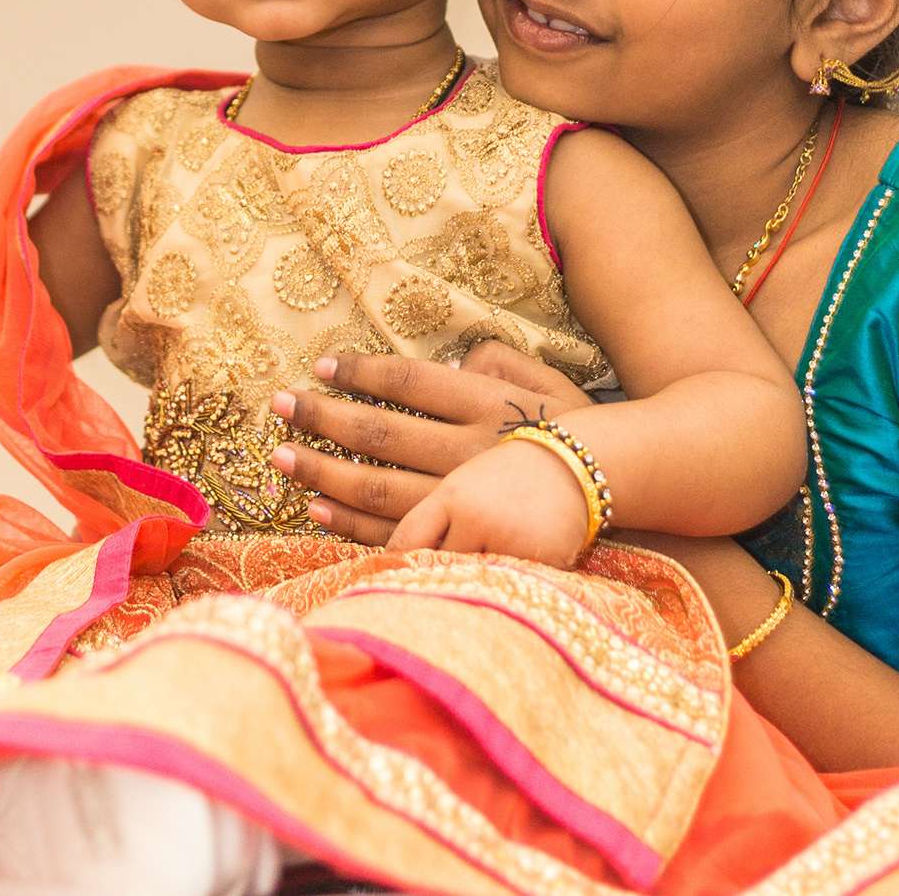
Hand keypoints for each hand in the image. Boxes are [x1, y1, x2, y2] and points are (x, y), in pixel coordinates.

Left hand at [270, 342, 596, 544]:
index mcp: (485, 402)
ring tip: (283, 458)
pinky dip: (349, 523)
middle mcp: (468, 450)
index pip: (408, 380)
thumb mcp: (546, 378)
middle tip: (279, 407)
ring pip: (378, 488)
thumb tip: (452, 359)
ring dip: (325, 472)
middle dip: (323, 420)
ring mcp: (462, 502)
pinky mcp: (460, 540)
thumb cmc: (577, 430)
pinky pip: (395, 533)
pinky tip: (317, 507)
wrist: (619, 495)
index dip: (360, 372)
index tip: (321, 366)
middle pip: (381, 434)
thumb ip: (496, 358)